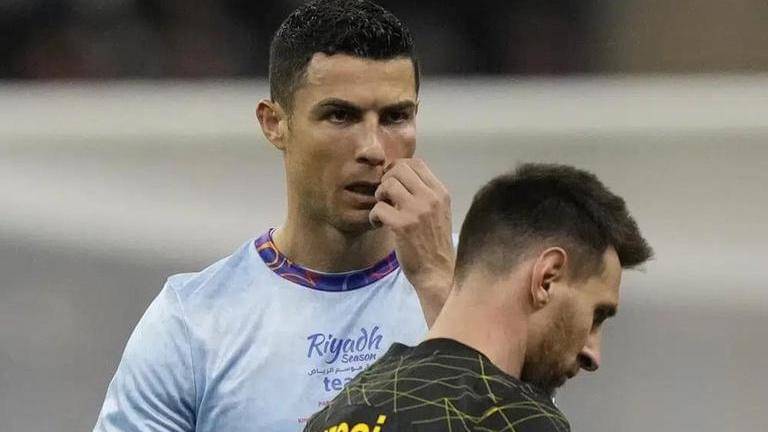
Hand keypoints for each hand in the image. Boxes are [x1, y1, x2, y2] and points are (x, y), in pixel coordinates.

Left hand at [369, 158, 453, 326]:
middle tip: (385, 197)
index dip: (398, 168)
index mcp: (440, 193)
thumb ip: (425, 193)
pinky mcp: (402, 226)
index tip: (393, 183)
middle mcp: (430, 198)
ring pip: (387, 185)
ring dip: (379, 196)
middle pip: (399, 169)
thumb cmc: (434, 243)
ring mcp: (417, 211)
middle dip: (387, 180)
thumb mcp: (438, 212)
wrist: (437, 271)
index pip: (416, 163)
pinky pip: (378, 208)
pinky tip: (379, 225)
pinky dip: (374, 216)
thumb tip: (402, 174)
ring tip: (383, 211)